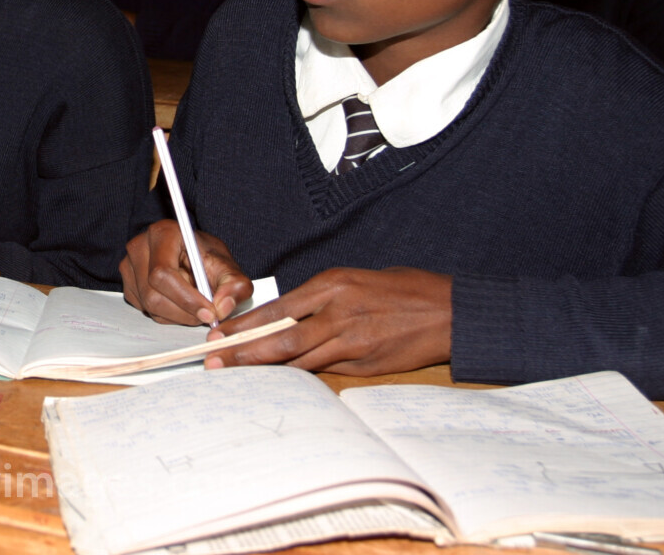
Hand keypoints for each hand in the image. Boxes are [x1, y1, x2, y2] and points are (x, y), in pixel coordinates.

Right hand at [120, 219, 252, 325]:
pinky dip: (167, 315)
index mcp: (163, 233)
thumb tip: (222, 308)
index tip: (209, 313)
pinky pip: (145, 310)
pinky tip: (180, 304)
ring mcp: (129, 265)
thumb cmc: (207, 258)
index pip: (164, 273)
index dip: (186, 298)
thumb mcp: (229, 268)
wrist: (193, 256)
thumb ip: (235, 286)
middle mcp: (140, 246)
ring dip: (177, 315)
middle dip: (184, 312)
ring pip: (149, 306)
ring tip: (196, 305)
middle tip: (207, 316)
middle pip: (153, 294)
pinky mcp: (127, 283)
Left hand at [203, 266, 452, 375]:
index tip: (220, 333)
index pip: (277, 308)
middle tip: (214, 360)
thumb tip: (290, 317)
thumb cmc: (405, 291)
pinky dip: (299, 376)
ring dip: (264, 368)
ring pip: (297, 359)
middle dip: (242, 351)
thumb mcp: (356, 281)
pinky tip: (278, 381)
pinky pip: (323, 371)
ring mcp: (351, 341)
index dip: (245, 324)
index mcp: (332, 285)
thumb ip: (323, 300)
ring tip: (235, 374)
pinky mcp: (364, 364)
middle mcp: (337, 311)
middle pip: (279, 337)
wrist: (449, 312)